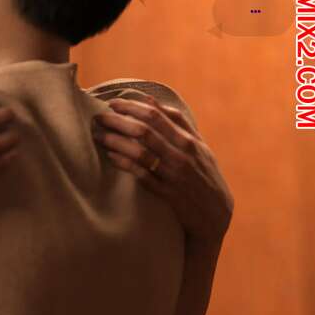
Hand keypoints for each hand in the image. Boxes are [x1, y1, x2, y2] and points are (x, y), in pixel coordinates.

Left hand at [92, 95, 232, 246]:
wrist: (215, 214)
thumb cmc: (203, 174)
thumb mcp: (198, 147)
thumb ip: (177, 123)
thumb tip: (150, 100)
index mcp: (189, 140)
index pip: (157, 115)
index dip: (133, 106)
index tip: (113, 102)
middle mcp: (182, 155)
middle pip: (145, 131)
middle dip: (118, 121)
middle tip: (99, 117)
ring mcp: (174, 174)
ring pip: (140, 152)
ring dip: (116, 142)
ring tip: (99, 136)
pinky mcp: (167, 193)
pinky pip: (141, 175)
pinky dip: (124, 163)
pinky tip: (111, 156)